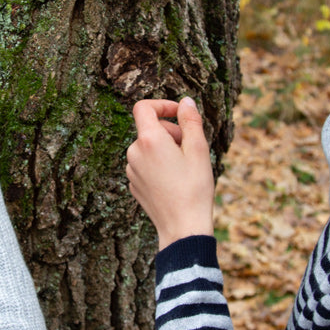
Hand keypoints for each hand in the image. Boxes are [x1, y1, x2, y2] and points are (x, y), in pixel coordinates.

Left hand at [126, 97, 214, 249]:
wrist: (182, 227)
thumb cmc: (194, 188)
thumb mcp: (198, 150)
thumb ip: (190, 121)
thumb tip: (185, 102)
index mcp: (148, 140)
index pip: (143, 107)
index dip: (162, 105)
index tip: (179, 114)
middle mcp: (134, 153)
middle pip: (149, 129)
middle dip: (170, 131)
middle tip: (191, 148)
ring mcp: (131, 171)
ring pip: (147, 148)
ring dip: (165, 149)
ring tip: (184, 167)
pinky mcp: (133, 185)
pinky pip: (145, 165)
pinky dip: (158, 164)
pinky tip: (175, 181)